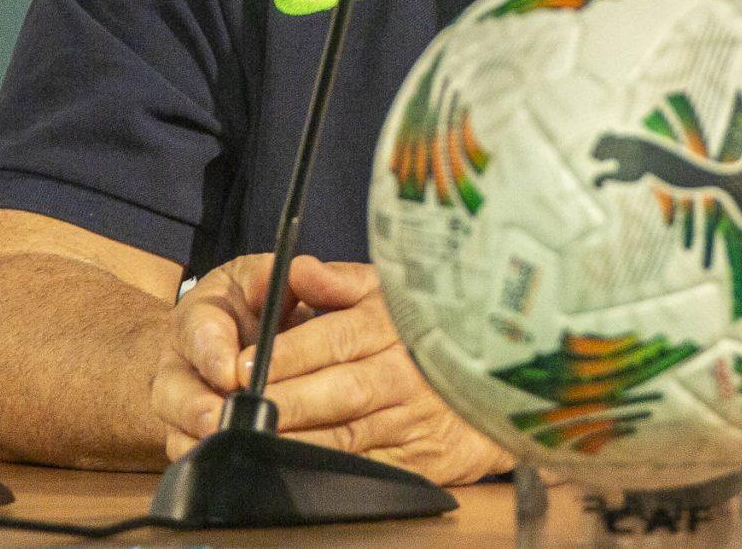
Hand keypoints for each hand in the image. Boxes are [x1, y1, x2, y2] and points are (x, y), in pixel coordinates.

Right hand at [147, 253, 284, 453]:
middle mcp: (181, 367)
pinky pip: (196, 461)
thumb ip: (277, 275)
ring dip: (206, 442)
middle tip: (221, 419)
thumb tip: (300, 271)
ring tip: (237, 446)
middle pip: (173, 392)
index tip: (230, 371)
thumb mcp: (262, 277)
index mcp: (198, 319)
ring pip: (180, 432)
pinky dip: (218, 467)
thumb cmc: (253, 304)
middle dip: (195, 408)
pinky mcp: (194, 441)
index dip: (212, 353)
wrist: (238, 338)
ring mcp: (184, 409)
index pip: (198, 334)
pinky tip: (247, 466)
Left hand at [180, 256, 510, 486]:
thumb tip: (296, 268)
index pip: (333, 338)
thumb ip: (338, 280)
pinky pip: (368, 469)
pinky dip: (331, 473)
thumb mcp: (389, 290)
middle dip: (285, 402)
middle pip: (337, 391)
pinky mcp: (420, 460)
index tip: (244, 365)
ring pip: (347, 434)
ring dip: (298, 440)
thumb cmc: (431, 329)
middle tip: (238, 410)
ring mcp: (414, 420)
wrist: (503, 381)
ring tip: (255, 441)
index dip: (287, 354)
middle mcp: (405, 373)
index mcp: (393, 326)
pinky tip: (296, 471)